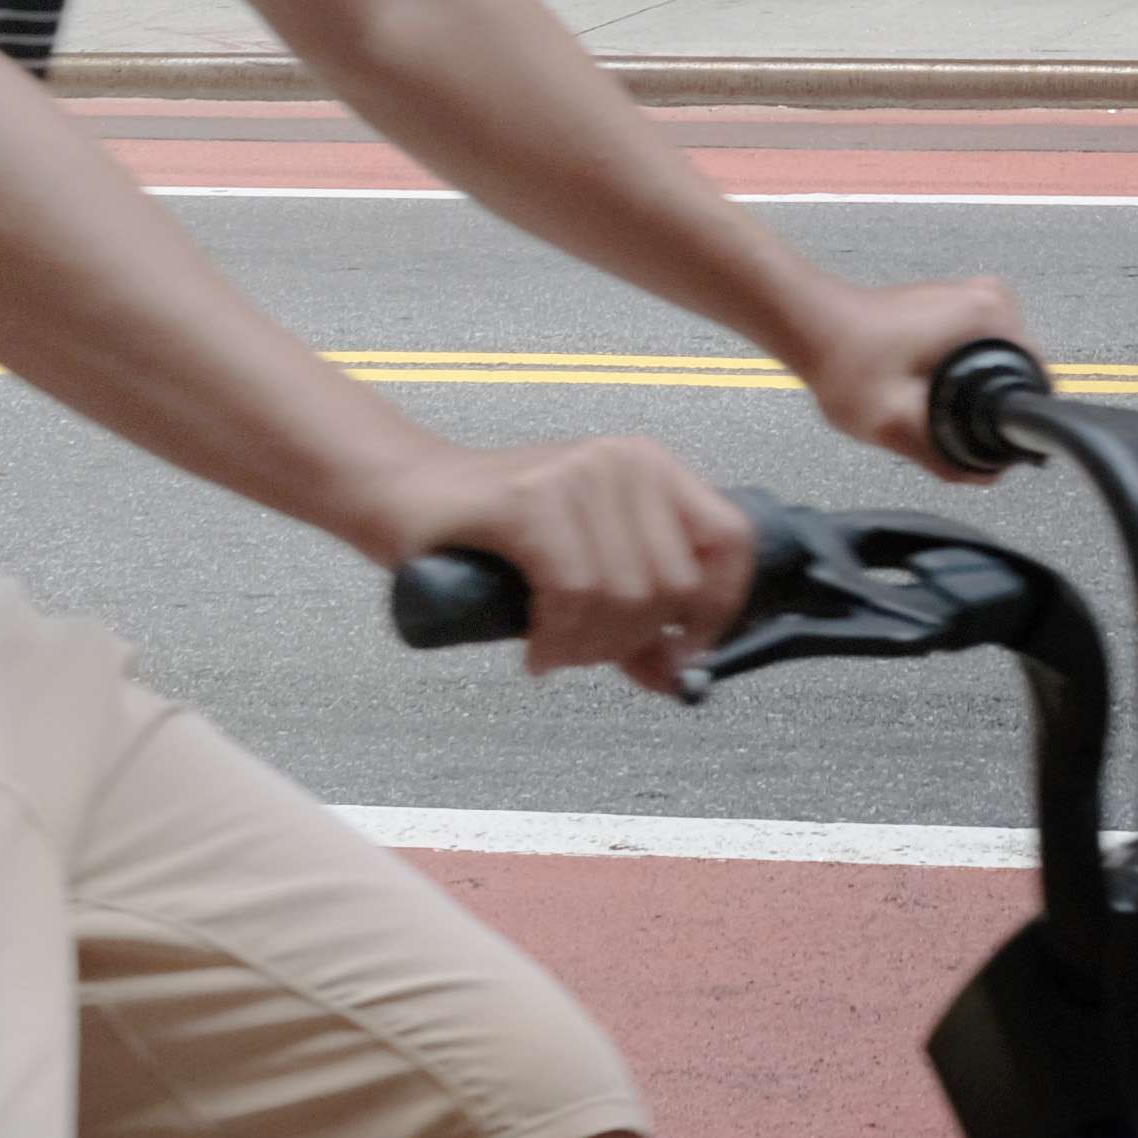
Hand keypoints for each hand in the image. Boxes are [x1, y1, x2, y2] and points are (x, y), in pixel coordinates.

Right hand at [381, 435, 752, 697]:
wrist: (406, 491)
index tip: (683, 649)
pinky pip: (572, 592)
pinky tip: (536, 649)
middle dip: (631, 640)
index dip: (718, 608)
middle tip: (583, 653)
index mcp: (654, 468)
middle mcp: (626, 461)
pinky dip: (557, 638)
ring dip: (588, 647)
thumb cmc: (494, 530)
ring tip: (554, 649)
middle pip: (673, 584)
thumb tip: (680, 676)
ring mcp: (579, 475)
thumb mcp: (584, 568)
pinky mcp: (530, 500)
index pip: (732, 542)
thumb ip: (636, 618)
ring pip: (624, 595)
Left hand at [793, 272, 1034, 481]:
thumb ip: (945, 458)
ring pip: (998, 365)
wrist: (810, 324)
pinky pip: (979, 352)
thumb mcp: (896, 424)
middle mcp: (990, 298)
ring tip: (919, 401)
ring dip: (969, 392)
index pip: (1037, 380)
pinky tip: (919, 388)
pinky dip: (958, 376)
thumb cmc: (845, 362)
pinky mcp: (955, 304)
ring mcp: (973, 297)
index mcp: (989, 317)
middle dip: (986, 408)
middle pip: (1018, 375)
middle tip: (932, 420)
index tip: (976, 438)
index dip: (1013, 424)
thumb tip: (988, 475)